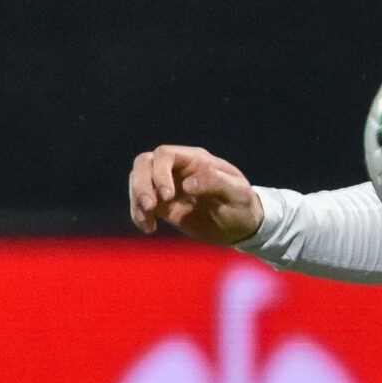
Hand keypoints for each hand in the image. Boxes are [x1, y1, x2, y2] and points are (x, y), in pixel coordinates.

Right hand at [129, 145, 264, 244]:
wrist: (243, 226)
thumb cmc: (244, 205)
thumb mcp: (239, 194)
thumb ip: (216, 182)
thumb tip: (188, 184)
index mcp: (197, 160)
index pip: (165, 154)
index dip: (160, 172)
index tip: (168, 196)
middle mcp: (178, 169)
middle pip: (144, 163)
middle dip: (141, 184)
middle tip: (151, 207)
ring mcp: (168, 185)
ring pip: (138, 180)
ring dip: (136, 200)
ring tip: (149, 223)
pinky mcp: (163, 204)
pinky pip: (140, 202)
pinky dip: (138, 214)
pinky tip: (148, 228)